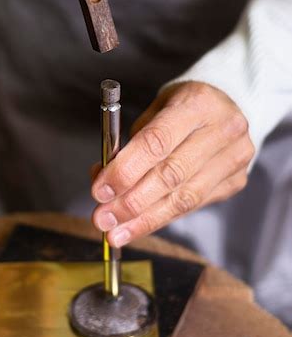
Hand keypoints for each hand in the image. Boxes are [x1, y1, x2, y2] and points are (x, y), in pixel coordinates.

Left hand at [91, 81, 254, 246]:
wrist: (228, 105)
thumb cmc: (182, 107)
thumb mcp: (155, 110)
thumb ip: (130, 143)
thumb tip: (103, 180)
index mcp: (198, 103)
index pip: (157, 142)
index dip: (126, 170)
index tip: (100, 191)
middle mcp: (223, 130)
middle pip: (171, 175)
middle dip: (131, 202)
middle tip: (102, 218)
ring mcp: (235, 157)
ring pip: (184, 198)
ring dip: (145, 219)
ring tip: (116, 233)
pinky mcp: (237, 181)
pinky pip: (193, 206)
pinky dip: (162, 218)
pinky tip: (139, 226)